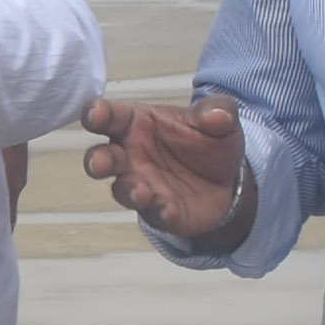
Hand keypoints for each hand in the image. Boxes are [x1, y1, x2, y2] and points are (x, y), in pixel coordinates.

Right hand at [81, 92, 243, 246]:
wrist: (229, 182)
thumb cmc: (210, 142)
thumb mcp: (221, 119)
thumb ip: (219, 110)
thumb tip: (217, 115)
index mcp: (137, 123)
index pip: (110, 116)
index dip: (97, 113)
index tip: (95, 115)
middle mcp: (130, 155)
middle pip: (103, 156)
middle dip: (97, 160)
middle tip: (100, 164)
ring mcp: (141, 185)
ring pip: (122, 189)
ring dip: (129, 190)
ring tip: (142, 192)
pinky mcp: (157, 212)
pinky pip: (153, 214)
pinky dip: (159, 212)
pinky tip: (168, 209)